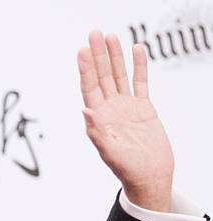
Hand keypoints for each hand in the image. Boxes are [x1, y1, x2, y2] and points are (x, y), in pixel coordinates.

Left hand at [78, 30, 172, 211]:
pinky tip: (136, 50)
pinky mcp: (144, 108)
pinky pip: (140, 82)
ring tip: (110, 37)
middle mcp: (110, 109)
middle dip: (98, 56)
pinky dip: (139, 66)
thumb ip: (96, 133)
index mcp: (99, 118)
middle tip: (94, 34)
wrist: (149, 177)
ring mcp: (126, 107)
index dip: (86, 70)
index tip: (82, 51)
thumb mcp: (110, 152)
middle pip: (102, 77)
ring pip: (119, 76)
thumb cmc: (127, 169)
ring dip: (115, 57)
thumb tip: (85, 111)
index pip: (90, 88)